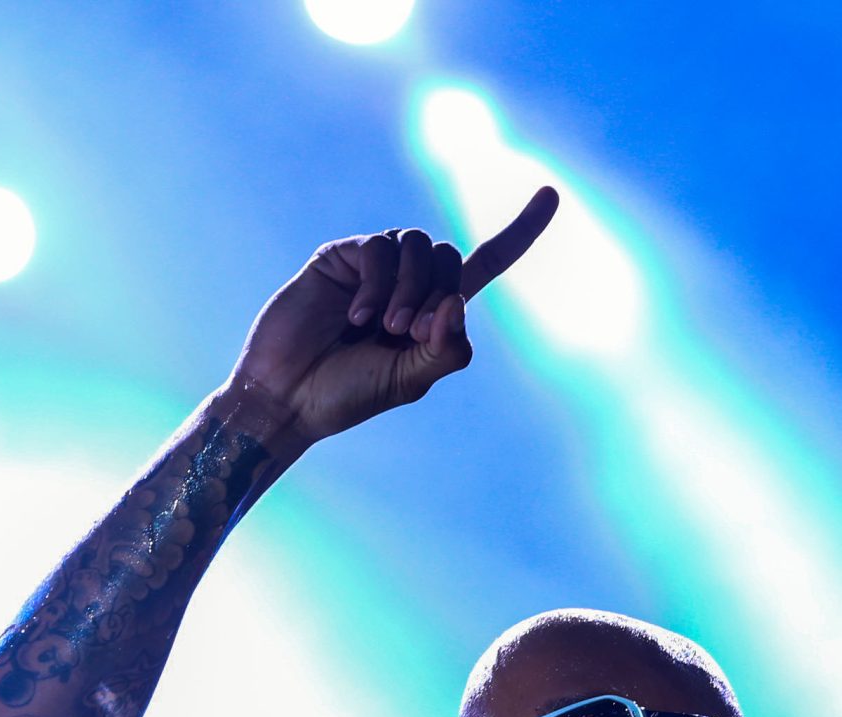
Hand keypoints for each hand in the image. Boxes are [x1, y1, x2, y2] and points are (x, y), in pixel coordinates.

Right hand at [227, 186, 558, 445]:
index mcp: (436, 310)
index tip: (552, 196)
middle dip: (439, 296)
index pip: (488, 261)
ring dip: (410, 290)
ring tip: (383, 328)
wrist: (289, 395)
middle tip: (409, 334)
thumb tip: (457, 302)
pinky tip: (354, 316)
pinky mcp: (343, 256)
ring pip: (420, 247)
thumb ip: (446, 349)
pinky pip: (379, 248)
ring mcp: (375, 266)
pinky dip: (376, 285)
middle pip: (453, 256)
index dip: (520, 232)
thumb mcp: (410, 380)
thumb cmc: (349, 393)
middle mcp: (410, 280)